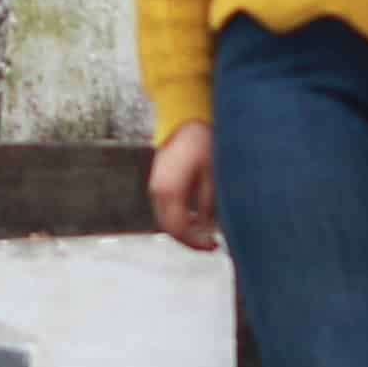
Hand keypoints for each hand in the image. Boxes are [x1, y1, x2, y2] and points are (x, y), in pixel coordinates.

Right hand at [147, 121, 217, 251]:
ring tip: (206, 234)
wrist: (185, 120)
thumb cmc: (202, 144)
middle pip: (170, 228)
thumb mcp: (212, 176)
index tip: (213, 246)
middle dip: (190, 240)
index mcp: (170, 191)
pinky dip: (179, 219)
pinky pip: (165, 209)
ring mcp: (155, 187)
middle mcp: (157, 191)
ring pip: (166, 220)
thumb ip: (208, 206)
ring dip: (184, 230)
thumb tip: (210, 230)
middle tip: (211, 244)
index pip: (178, 229)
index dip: (196, 242)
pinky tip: (196, 220)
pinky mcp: (157, 184)